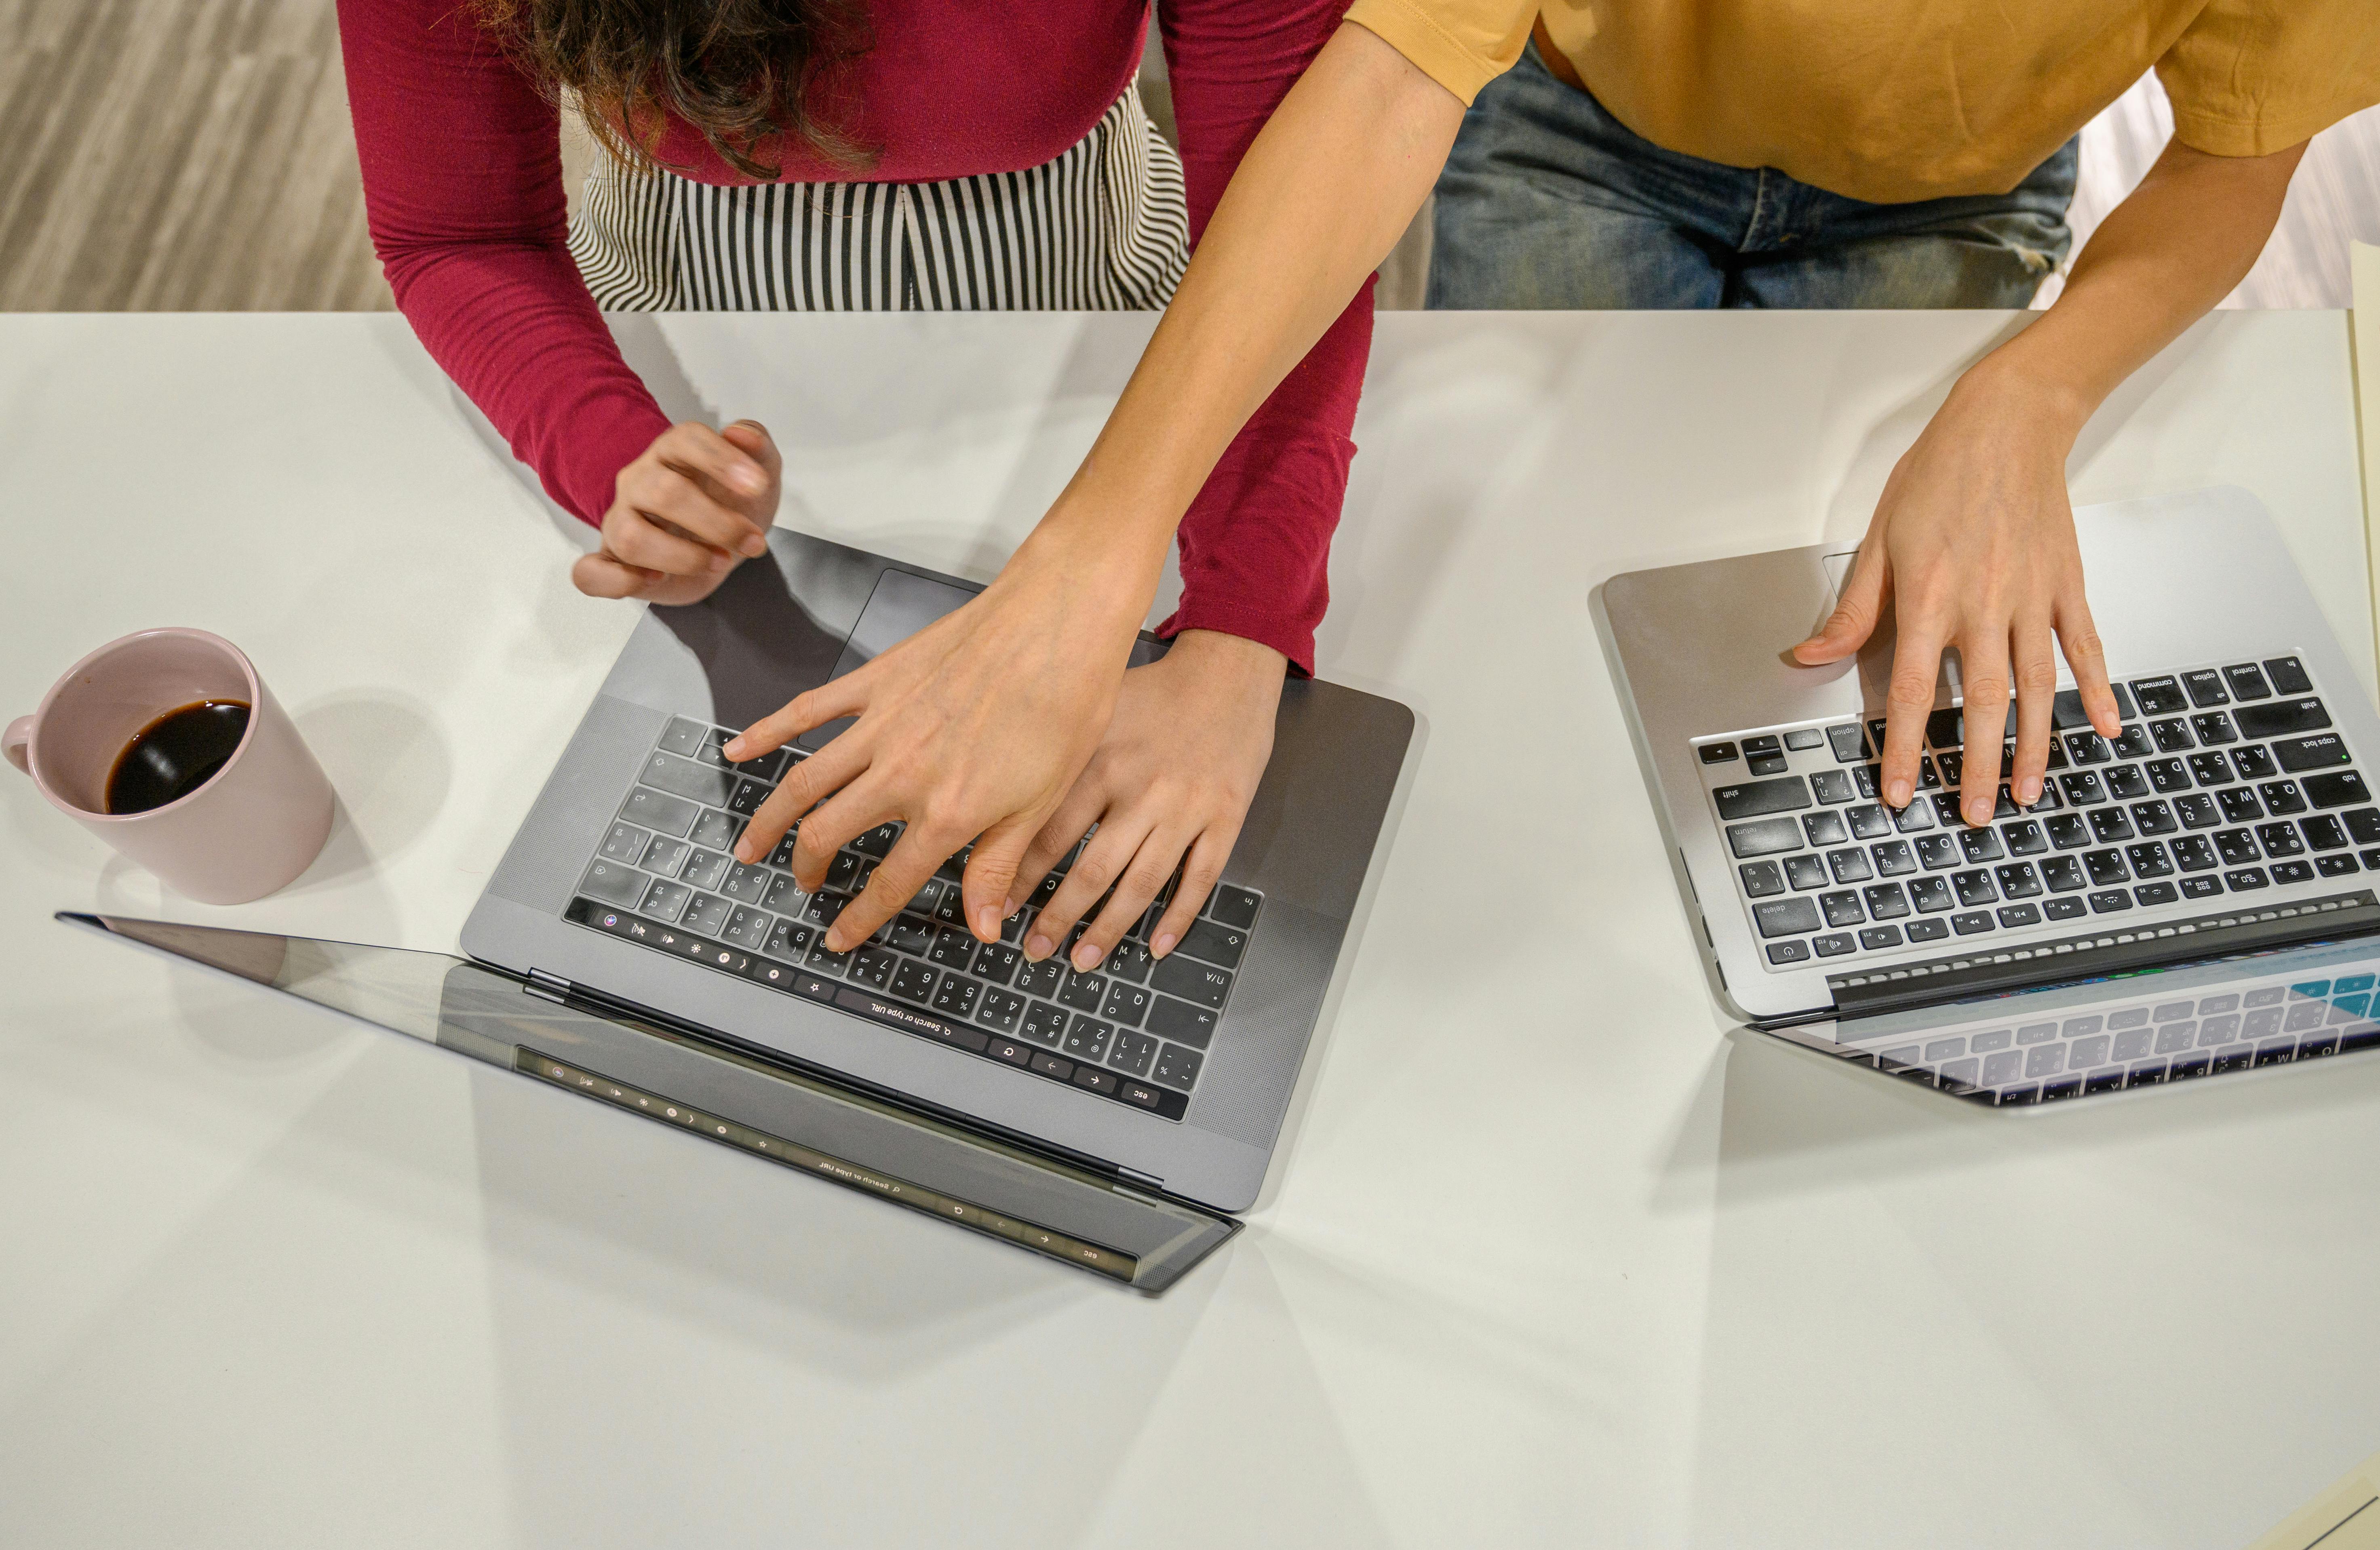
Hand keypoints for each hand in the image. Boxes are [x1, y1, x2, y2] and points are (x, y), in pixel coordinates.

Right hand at [572, 420, 779, 605]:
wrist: (719, 544)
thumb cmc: (731, 502)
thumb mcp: (759, 473)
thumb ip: (757, 444)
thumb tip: (741, 434)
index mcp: (673, 451)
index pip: (686, 440)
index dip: (721, 460)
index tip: (757, 486)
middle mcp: (639, 481)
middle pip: (664, 493)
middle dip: (717, 523)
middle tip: (754, 542)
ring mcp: (620, 520)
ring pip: (630, 537)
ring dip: (681, 556)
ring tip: (720, 562)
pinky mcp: (611, 560)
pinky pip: (591, 573)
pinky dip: (618, 581)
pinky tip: (655, 579)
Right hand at [725, 531, 1157, 952]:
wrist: (1056, 627)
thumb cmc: (1063, 710)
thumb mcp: (1041, 805)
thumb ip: (998, 867)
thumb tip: (983, 929)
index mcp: (946, 813)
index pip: (888, 882)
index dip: (859, 918)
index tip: (839, 938)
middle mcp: (902, 774)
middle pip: (828, 835)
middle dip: (807, 868)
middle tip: (804, 884)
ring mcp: (882, 725)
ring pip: (804, 783)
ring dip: (769, 820)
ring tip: (749, 847)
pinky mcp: (876, 681)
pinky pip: (808, 711)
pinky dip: (767, 732)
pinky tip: (738, 751)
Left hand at [1011, 630, 1283, 971]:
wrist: (1227, 672)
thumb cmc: (1155, 693)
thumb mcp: (1096, 716)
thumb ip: (1059, 762)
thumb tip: (1005, 808)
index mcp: (1102, 763)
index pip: (1051, 834)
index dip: (1021, 877)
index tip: (999, 906)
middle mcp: (1142, 791)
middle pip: (1093, 870)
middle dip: (1058, 917)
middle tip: (1034, 948)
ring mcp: (1186, 809)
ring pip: (1142, 884)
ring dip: (1108, 929)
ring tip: (1081, 960)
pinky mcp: (1225, 818)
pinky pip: (1199, 878)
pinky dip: (1178, 917)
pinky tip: (1156, 947)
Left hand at [1794, 367, 2119, 827]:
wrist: (2007, 424)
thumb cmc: (1938, 475)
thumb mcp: (1879, 539)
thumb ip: (1853, 610)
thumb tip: (1810, 656)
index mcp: (1929, 597)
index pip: (1909, 690)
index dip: (1902, 747)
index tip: (1898, 791)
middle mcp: (1983, 605)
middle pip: (1979, 702)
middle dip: (1974, 764)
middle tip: (1973, 815)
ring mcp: (2032, 597)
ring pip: (2036, 686)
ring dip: (2033, 745)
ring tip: (2026, 793)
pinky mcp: (2068, 584)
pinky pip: (2085, 646)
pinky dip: (2099, 688)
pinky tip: (2106, 726)